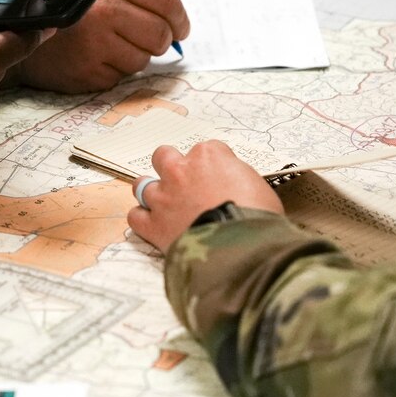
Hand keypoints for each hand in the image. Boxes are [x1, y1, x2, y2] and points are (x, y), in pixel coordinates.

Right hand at [16, 0, 188, 92]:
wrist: (15, 33)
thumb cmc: (62, 6)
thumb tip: (175, 21)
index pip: (166, 1)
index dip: (179, 18)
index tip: (180, 28)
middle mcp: (105, 12)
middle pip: (160, 35)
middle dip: (162, 41)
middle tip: (154, 41)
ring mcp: (96, 46)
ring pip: (143, 60)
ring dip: (135, 57)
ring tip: (111, 46)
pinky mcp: (89, 73)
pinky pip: (120, 77)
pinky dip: (114, 70)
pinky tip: (93, 58)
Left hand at [127, 140, 283, 252]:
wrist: (241, 247)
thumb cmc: (256, 217)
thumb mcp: (259, 187)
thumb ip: (239, 178)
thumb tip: (234, 185)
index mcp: (209, 156)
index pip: (206, 150)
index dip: (211, 166)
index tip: (217, 178)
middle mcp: (181, 171)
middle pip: (164, 156)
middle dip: (170, 167)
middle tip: (183, 183)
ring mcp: (163, 197)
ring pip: (142, 184)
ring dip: (151, 192)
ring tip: (164, 204)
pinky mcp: (153, 224)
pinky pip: (135, 216)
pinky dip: (143, 220)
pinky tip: (154, 226)